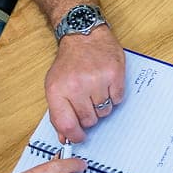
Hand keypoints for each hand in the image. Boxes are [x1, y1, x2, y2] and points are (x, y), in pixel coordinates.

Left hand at [45, 25, 125, 142]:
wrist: (84, 35)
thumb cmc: (69, 62)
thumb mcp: (55, 86)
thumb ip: (59, 113)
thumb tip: (65, 138)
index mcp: (57, 90)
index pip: (66, 125)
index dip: (74, 136)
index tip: (78, 137)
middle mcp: (77, 86)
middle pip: (89, 120)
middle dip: (89, 115)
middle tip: (87, 101)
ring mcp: (97, 80)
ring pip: (105, 112)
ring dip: (102, 105)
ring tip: (96, 89)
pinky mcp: (115, 75)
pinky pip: (118, 100)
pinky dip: (114, 95)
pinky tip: (106, 83)